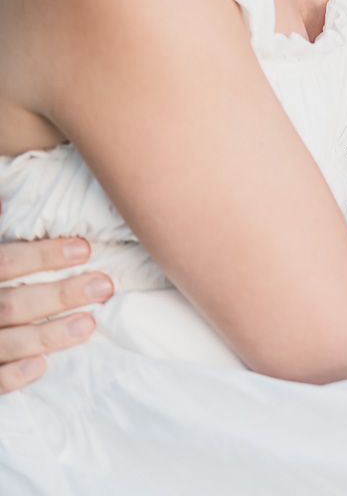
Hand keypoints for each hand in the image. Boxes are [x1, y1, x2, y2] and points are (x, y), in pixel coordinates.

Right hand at [0, 226, 112, 393]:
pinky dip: (13, 375)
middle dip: (59, 296)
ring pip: (6, 343)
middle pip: (12, 304)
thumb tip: (5, 206)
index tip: (84, 249)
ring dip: (48, 336)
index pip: (6, 262)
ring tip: (88, 324)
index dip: (43, 256)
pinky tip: (41, 366)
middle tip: (102, 285)